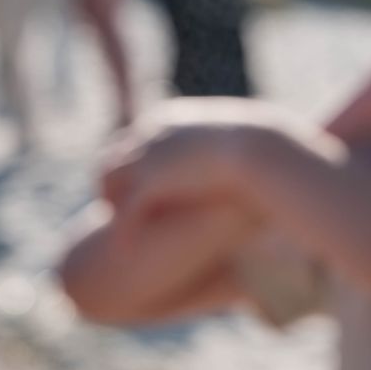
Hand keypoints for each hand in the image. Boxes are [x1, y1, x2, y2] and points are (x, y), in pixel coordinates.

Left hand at [99, 98, 303, 216]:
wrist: (260, 150)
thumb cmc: (262, 145)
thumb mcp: (241, 140)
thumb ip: (229, 146)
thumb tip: (241, 153)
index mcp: (168, 119)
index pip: (134, 139)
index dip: (133, 164)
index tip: (139, 185)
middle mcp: (149, 132)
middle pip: (113, 157)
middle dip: (112, 183)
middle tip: (117, 208)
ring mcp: (145, 155)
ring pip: (108, 181)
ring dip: (112, 204)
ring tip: (119, 227)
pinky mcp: (150, 182)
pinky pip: (127, 210)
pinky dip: (123, 231)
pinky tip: (126, 250)